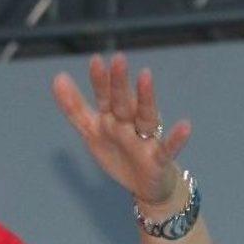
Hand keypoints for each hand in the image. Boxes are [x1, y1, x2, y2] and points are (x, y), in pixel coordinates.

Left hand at [52, 53, 188, 209]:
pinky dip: (177, 138)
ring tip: (146, 77)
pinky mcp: (159, 158)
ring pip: (146, 117)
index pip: (105, 97)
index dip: (99, 81)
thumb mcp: (91, 130)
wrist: (143, 184)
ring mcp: (145, 139)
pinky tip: (185, 126)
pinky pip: (168, 148)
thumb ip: (74, 107)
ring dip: (146, 98)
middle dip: (119, 83)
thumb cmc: (118, 150)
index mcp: (113, 117)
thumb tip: (58, 77)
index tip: (95, 59)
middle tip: (117, 59)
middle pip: (123, 102)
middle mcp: (130, 123)